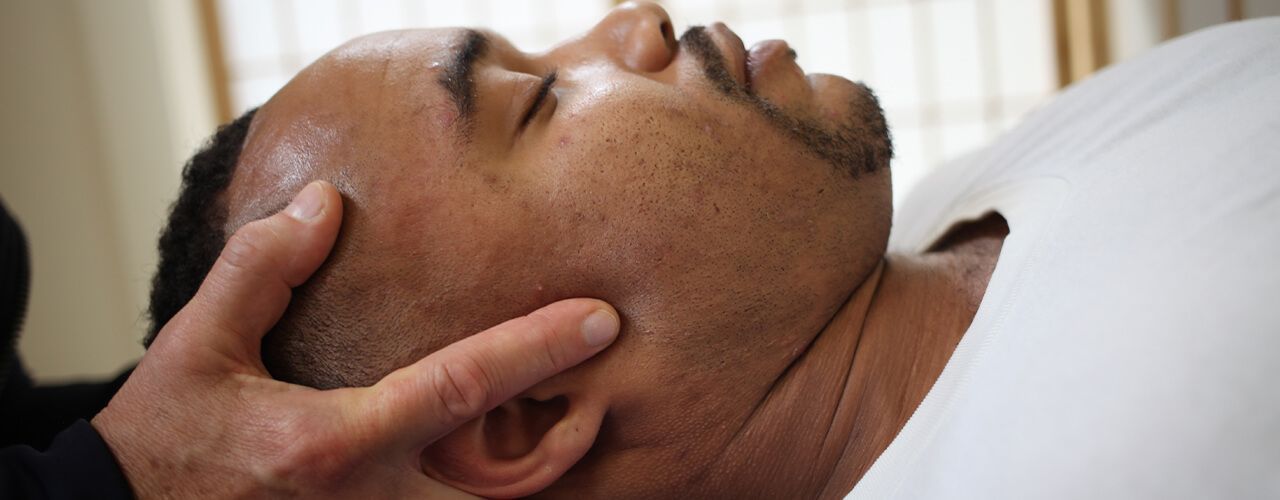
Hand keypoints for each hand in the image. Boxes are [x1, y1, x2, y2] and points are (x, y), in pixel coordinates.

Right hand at [92, 181, 619, 497]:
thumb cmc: (165, 438)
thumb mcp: (198, 345)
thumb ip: (263, 271)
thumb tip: (326, 205)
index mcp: (335, 441)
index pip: (460, 386)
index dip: (535, 348)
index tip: (599, 319)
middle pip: (505, 480)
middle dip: (566, 441)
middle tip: (606, 393)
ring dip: (537, 478)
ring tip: (577, 428)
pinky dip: (490, 499)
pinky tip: (517, 467)